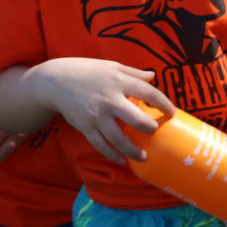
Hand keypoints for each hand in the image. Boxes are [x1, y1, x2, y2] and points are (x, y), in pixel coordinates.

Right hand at [35, 58, 173, 164]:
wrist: (56, 80)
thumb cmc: (87, 71)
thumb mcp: (111, 66)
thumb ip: (133, 72)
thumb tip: (153, 76)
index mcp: (119, 81)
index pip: (148, 93)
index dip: (163, 104)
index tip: (170, 112)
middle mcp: (110, 99)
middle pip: (137, 119)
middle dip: (150, 128)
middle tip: (155, 131)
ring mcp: (97, 115)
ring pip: (119, 139)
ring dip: (133, 150)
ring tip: (144, 157)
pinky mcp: (86, 127)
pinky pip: (101, 145)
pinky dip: (112, 155)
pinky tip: (121, 160)